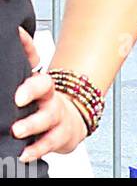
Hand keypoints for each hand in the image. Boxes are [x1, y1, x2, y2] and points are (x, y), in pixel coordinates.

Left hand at [12, 27, 87, 162]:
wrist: (70, 121)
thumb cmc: (47, 99)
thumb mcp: (37, 78)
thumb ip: (28, 54)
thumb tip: (17, 31)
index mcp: (46, 87)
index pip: (42, 81)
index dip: (32, 86)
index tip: (18, 95)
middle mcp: (53, 102)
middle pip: (48, 97)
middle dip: (33, 98)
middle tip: (17, 102)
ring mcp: (57, 121)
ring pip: (49, 122)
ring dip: (33, 127)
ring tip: (17, 132)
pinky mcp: (58, 139)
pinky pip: (49, 144)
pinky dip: (37, 150)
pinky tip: (24, 154)